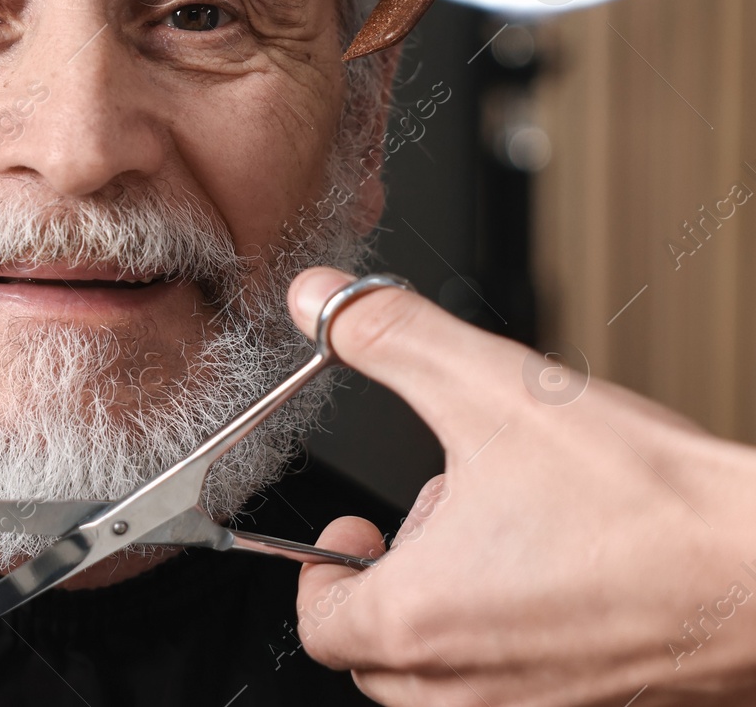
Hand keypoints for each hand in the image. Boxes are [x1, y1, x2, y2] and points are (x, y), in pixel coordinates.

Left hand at [288, 267, 755, 706]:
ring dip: (452, 608)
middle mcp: (468, 691)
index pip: (320, 625)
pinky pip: (520, 689)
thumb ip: (389, 338)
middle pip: (377, 655)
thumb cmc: (647, 505)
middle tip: (437, 519)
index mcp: (419, 625)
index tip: (354, 528)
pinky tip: (568, 571)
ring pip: (447, 678)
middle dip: (390, 581)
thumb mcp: (490, 389)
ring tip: (508, 535)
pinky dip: (518, 638)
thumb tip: (320, 299)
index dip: (322, 568)